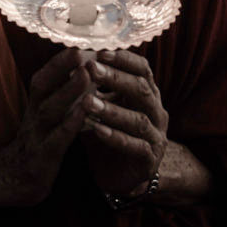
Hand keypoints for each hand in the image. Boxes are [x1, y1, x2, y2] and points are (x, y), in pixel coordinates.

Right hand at [0, 48, 95, 204]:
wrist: (18, 177)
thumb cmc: (40, 140)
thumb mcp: (47, 112)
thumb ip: (61, 90)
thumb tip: (84, 64)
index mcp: (36, 102)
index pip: (45, 74)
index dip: (61, 58)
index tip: (80, 39)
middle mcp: (34, 113)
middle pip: (44, 86)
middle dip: (62, 68)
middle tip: (83, 50)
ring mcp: (38, 134)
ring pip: (52, 109)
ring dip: (68, 91)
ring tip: (87, 76)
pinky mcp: (45, 156)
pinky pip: (58, 138)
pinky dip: (71, 124)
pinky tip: (86, 114)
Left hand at [79, 50, 168, 196]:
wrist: (120, 174)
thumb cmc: (109, 132)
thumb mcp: (102, 105)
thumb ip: (93, 86)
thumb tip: (71, 59)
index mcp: (146, 94)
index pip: (142, 70)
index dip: (124, 59)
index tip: (101, 51)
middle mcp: (156, 112)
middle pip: (141, 90)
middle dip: (116, 78)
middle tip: (92, 69)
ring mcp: (155, 136)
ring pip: (138, 119)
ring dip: (112, 109)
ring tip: (88, 102)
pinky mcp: (149, 159)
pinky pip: (135, 146)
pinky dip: (116, 137)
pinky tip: (97, 130)